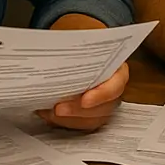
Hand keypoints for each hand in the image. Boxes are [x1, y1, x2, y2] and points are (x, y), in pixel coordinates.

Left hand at [36, 13, 125, 130]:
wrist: (82, 52)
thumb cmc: (85, 45)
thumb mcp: (82, 38)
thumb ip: (75, 44)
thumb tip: (56, 48)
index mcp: (118, 71)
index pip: (115, 87)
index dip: (101, 95)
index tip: (84, 100)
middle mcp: (113, 91)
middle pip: (102, 109)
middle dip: (77, 111)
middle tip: (57, 109)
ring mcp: (103, 106)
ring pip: (90, 121)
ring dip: (68, 120)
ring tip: (47, 112)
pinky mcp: (90, 115)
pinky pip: (79, 125)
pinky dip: (62, 122)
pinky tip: (47, 114)